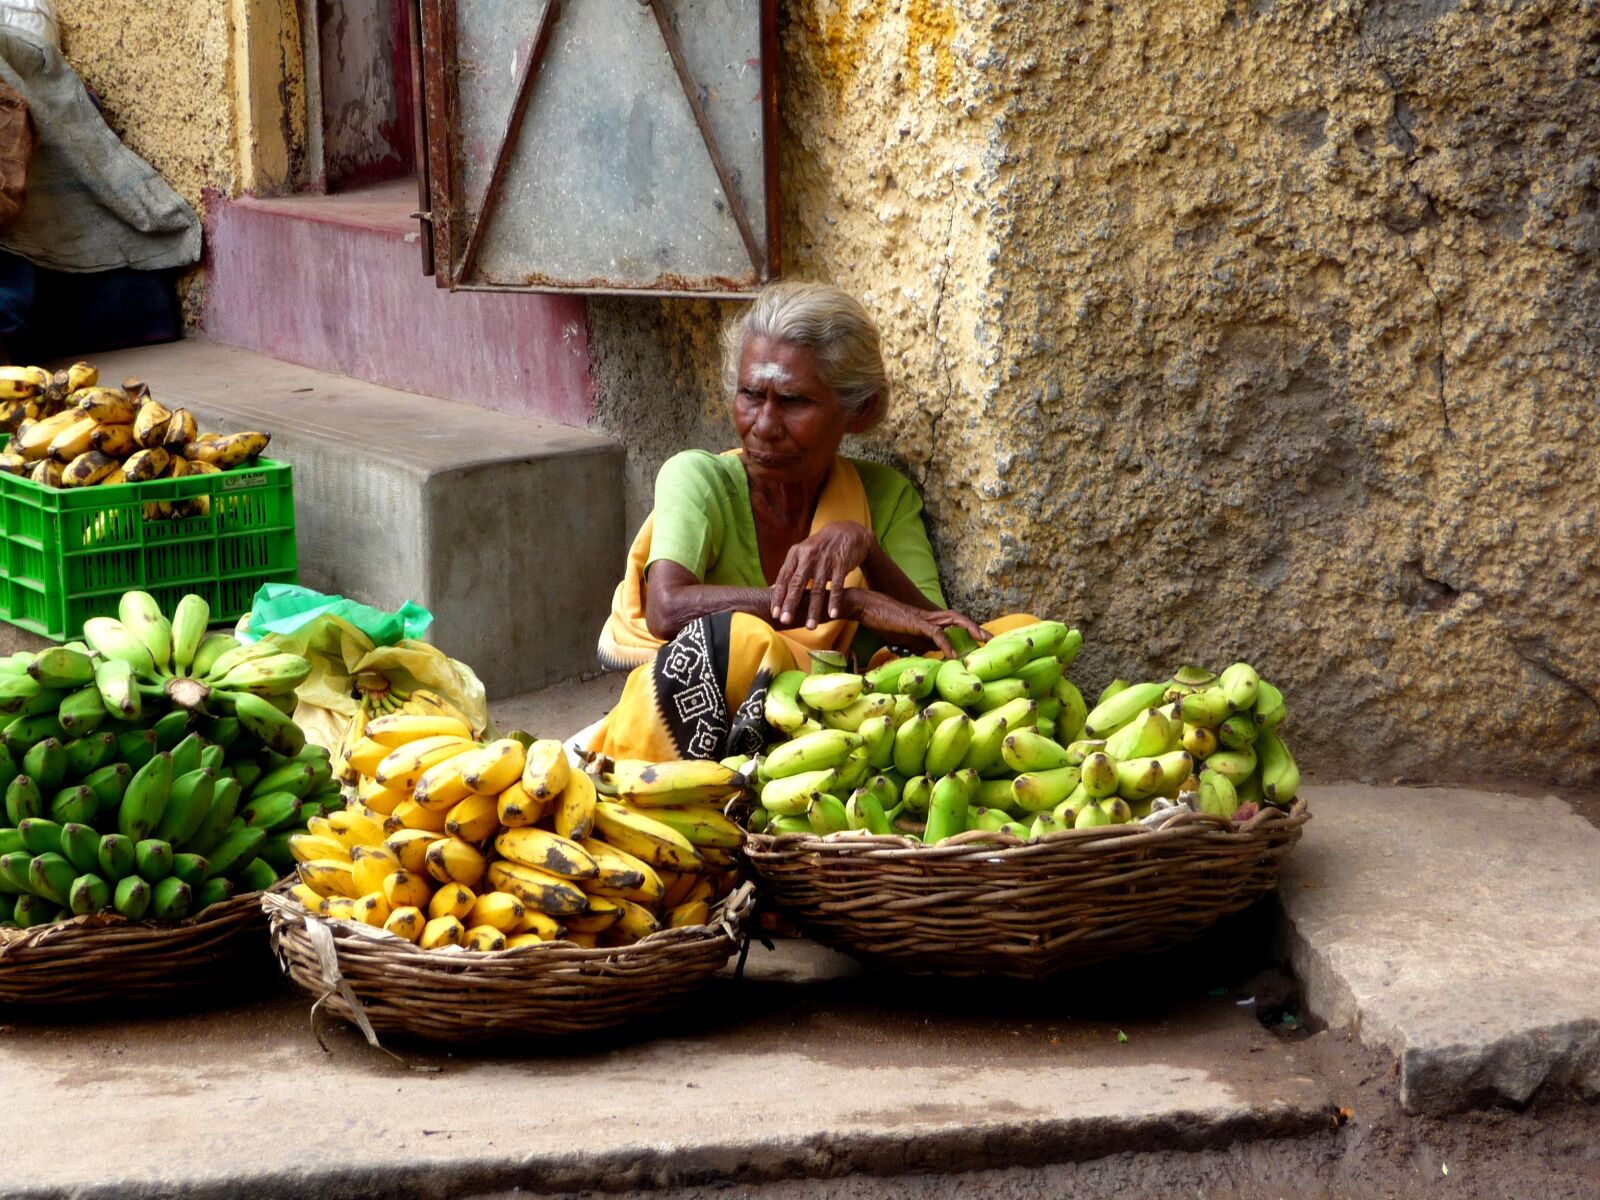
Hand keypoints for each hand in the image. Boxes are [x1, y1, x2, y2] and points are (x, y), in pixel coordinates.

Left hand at [771, 521, 878, 629]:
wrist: (847, 531)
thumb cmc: (820, 548)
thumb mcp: (802, 555)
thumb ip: (788, 572)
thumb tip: (770, 590)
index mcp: (796, 554)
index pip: (784, 578)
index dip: (778, 596)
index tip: (774, 614)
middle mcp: (808, 556)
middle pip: (797, 583)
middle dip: (790, 604)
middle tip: (785, 620)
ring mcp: (825, 560)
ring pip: (817, 588)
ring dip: (813, 608)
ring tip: (810, 626)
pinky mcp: (841, 563)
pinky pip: (837, 585)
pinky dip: (834, 601)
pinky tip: (832, 614)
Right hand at [838, 589, 988, 656]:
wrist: (865, 606)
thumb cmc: (881, 621)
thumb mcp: (902, 638)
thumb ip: (916, 645)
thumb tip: (928, 656)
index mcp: (927, 621)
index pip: (953, 625)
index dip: (968, 632)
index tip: (980, 643)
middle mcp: (929, 617)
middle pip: (959, 619)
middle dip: (977, 628)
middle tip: (992, 640)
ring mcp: (923, 618)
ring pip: (954, 620)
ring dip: (970, 630)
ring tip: (982, 641)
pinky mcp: (915, 623)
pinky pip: (936, 633)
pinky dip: (946, 644)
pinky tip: (953, 655)